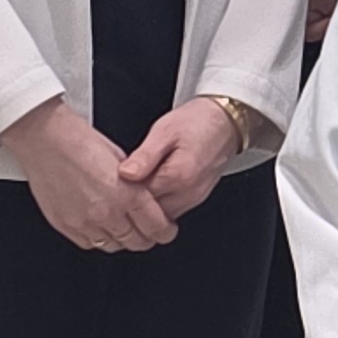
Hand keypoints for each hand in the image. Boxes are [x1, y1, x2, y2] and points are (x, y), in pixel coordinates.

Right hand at [0, 99, 176, 252]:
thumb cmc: (79, 140)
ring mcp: (84, 222)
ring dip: (122, 240)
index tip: (166, 230)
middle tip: (148, 232)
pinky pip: (88, 244)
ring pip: (113, 246)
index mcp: (127, 193)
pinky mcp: (65, 225)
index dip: (165, 232)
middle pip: (137, 242)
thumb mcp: (122, 160)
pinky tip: (100, 227)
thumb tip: (144, 197)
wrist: (44, 138)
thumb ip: (136, 184)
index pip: (157, 227)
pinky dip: (98, 238)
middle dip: (147, 238)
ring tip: (123, 229)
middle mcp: (107, 212)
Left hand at [114, 97, 246, 222]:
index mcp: (178, 176)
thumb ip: (145, 156)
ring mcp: (193, 199)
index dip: (121, 190)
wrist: (226, 123)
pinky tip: (150, 185)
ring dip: (145, 204)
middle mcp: (188, 193)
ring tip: (135, 182)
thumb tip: (125, 174)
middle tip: (117, 184)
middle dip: (131, 201)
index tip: (110, 180)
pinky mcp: (195, 199)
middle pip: (148, 213)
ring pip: (159, 215)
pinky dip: (158, 202)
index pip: (139, 198)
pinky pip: (170, 210)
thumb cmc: (198, 122)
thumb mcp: (164, 131)